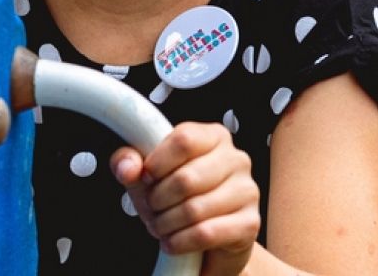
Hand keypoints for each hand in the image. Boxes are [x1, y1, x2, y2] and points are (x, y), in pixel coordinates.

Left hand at [112, 122, 260, 274]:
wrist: (206, 240)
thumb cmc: (177, 198)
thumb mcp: (147, 176)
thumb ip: (128, 162)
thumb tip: (128, 168)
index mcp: (214, 136)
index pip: (184, 140)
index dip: (157, 163)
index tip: (147, 178)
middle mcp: (237, 159)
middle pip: (186, 179)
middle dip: (158, 200)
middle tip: (152, 209)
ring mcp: (247, 191)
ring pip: (194, 209)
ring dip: (167, 224)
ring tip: (161, 226)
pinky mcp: (249, 223)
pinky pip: (206, 233)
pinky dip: (180, 242)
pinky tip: (173, 242)